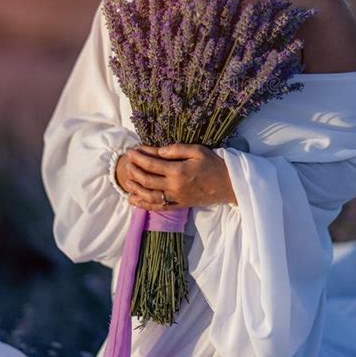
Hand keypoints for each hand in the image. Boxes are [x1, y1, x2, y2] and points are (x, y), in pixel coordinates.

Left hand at [122, 143, 236, 211]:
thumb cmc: (214, 164)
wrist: (229, 184)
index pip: (152, 164)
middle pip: (147, 180)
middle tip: (127, 162)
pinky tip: (134, 200)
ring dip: (135, 188)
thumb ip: (176, 149)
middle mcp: (174, 186)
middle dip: (134, 170)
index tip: (131, 151)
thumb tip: (158, 151)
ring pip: (149, 195)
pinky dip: (144, 204)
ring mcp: (176, 198)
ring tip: (127, 180)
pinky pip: (159, 207)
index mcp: (178, 170)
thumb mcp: (197, 150)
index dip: (139, 157)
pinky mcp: (179, 205)